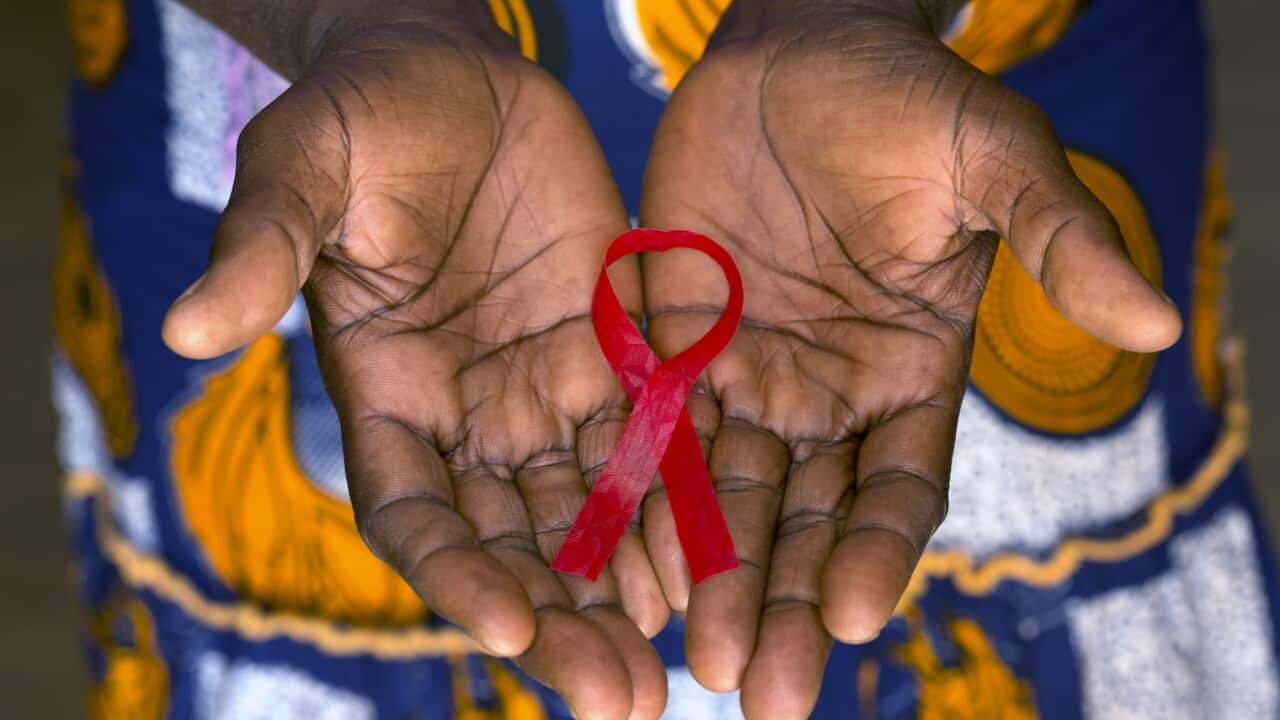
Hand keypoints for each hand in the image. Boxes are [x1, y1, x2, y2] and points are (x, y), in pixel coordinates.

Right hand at [162, 14, 666, 718]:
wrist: (453, 70)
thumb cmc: (362, 111)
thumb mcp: (303, 165)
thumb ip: (263, 246)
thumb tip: (186, 331)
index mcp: (386, 396)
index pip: (416, 514)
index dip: (455, 573)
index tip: (507, 628)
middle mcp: (469, 416)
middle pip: (514, 542)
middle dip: (563, 619)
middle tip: (619, 696)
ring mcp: (546, 387)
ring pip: (592, 510)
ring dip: (632, 586)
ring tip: (680, 662)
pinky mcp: (615, 347)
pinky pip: (654, 438)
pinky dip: (679, 501)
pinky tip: (716, 562)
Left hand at [639, 2, 1180, 716]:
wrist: (793, 49)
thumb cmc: (904, 94)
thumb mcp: (990, 154)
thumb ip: (1059, 235)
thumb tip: (1157, 325)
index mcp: (911, 373)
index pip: (900, 487)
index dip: (878, 550)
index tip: (848, 613)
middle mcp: (829, 395)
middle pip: (809, 520)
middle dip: (785, 603)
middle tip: (760, 691)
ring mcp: (748, 375)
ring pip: (729, 496)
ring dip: (712, 577)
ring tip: (694, 657)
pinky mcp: (673, 345)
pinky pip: (656, 434)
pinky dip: (645, 501)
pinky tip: (629, 569)